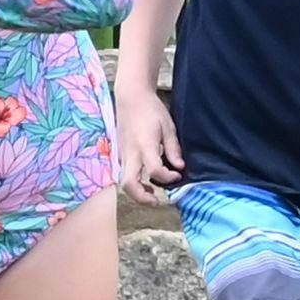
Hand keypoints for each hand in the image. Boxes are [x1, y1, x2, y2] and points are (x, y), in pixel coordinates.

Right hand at [116, 89, 184, 203]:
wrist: (130, 98)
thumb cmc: (151, 110)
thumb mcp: (168, 127)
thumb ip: (173, 148)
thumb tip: (179, 167)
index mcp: (145, 145)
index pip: (155, 171)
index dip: (168, 177)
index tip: (177, 174)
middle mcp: (131, 153)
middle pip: (129, 184)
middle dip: (142, 198)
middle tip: (156, 201)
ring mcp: (123, 154)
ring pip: (124, 181)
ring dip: (136, 192)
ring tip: (151, 194)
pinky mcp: (121, 154)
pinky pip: (125, 173)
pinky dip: (134, 182)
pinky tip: (145, 180)